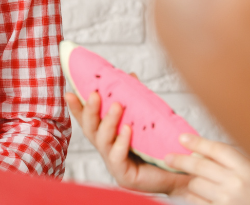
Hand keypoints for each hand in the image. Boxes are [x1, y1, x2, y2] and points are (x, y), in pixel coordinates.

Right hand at [65, 90, 189, 195]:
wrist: (181, 174)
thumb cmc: (161, 148)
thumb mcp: (146, 120)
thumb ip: (135, 101)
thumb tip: (130, 76)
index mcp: (108, 136)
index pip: (88, 120)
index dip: (77, 108)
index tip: (69, 92)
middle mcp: (106, 148)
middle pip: (90, 129)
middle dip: (89, 111)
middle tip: (94, 94)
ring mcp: (113, 163)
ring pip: (102, 141)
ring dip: (108, 121)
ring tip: (117, 106)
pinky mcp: (124, 175)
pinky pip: (117, 157)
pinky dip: (121, 142)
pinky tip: (127, 130)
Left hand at [165, 134, 249, 204]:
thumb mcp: (249, 175)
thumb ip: (227, 160)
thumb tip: (193, 148)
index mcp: (248, 169)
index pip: (218, 149)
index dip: (197, 142)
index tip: (181, 138)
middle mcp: (237, 184)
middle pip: (200, 165)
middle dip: (180, 160)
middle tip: (168, 158)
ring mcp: (227, 200)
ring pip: (195, 184)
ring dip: (193, 185)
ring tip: (206, 190)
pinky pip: (193, 200)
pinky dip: (193, 198)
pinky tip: (204, 199)